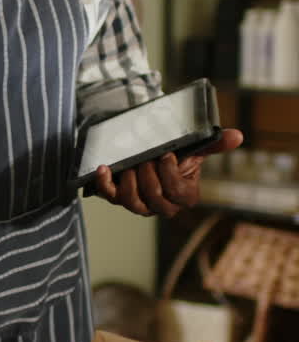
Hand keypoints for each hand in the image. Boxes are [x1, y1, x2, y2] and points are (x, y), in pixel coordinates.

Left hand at [93, 128, 242, 217]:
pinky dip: (105, 182)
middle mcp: (163, 205)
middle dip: (148, 175)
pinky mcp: (119, 197)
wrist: (153, 150)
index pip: (176, 193)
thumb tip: (237, 136)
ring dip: (130, 181)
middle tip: (147, 158)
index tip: (166, 155)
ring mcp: (140, 204)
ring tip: (131, 165)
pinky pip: (110, 196)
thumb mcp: (195, 147)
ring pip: (132, 203)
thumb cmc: (177, 153)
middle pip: (153, 198)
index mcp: (184, 196)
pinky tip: (104, 168)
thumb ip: (214, 143)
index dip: (169, 175)